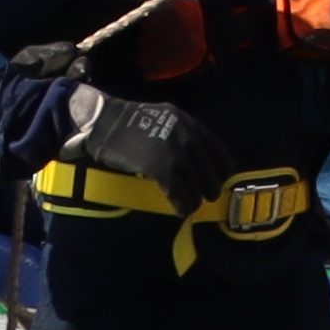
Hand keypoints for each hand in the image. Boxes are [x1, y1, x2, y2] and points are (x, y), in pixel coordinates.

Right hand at [60, 96, 206, 197]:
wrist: (108, 121)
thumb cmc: (135, 121)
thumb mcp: (170, 118)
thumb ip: (186, 135)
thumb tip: (199, 158)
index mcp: (193, 126)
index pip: (220, 155)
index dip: (222, 172)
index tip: (220, 181)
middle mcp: (188, 139)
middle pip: (210, 173)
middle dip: (210, 188)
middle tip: (207, 197)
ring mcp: (174, 154)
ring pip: (195, 185)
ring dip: (195, 200)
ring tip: (192, 207)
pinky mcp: (159, 168)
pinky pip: (178, 192)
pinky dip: (182, 205)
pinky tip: (181, 211)